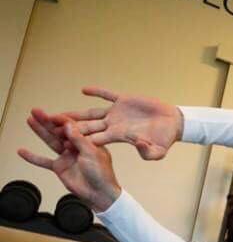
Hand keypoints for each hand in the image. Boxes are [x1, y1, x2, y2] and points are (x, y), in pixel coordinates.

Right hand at [19, 119, 121, 211]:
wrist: (99, 193)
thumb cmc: (102, 173)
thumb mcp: (92, 153)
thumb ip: (79, 139)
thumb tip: (68, 124)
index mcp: (88, 140)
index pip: (72, 127)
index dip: (60, 120)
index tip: (51, 115)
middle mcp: (76, 146)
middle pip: (59, 131)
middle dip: (47, 121)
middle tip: (36, 111)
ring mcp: (67, 156)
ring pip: (51, 141)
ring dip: (40, 132)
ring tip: (30, 120)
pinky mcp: (60, 167)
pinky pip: (44, 161)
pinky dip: (33, 157)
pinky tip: (22, 151)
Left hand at [32, 87, 182, 159]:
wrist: (173, 124)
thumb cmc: (165, 139)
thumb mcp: (158, 150)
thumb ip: (148, 151)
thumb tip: (138, 145)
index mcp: (119, 136)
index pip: (95, 139)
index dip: (80, 140)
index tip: (64, 142)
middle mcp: (114, 124)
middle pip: (86, 127)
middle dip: (69, 128)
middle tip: (50, 129)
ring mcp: (117, 112)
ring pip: (91, 113)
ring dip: (76, 114)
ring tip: (58, 115)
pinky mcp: (124, 100)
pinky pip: (108, 95)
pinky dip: (97, 91)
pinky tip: (84, 90)